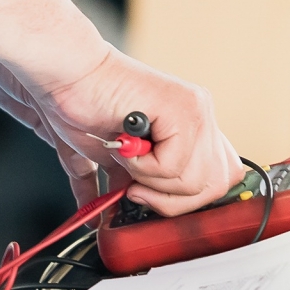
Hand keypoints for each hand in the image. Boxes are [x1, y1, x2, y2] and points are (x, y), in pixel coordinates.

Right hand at [0, 43, 244, 215]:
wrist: (67, 76)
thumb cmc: (84, 109)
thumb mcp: (122, 160)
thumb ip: (145, 182)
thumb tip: (147, 214)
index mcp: (193, 127)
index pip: (222, 178)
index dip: (189, 199)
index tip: (153, 200)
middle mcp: (201, 116)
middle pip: (216, 186)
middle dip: (171, 202)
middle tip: (135, 190)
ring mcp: (196, 111)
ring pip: (195, 182)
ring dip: (151, 182)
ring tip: (127, 160)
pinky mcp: (183, 109)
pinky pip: (174, 166)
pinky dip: (142, 168)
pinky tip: (125, 147)